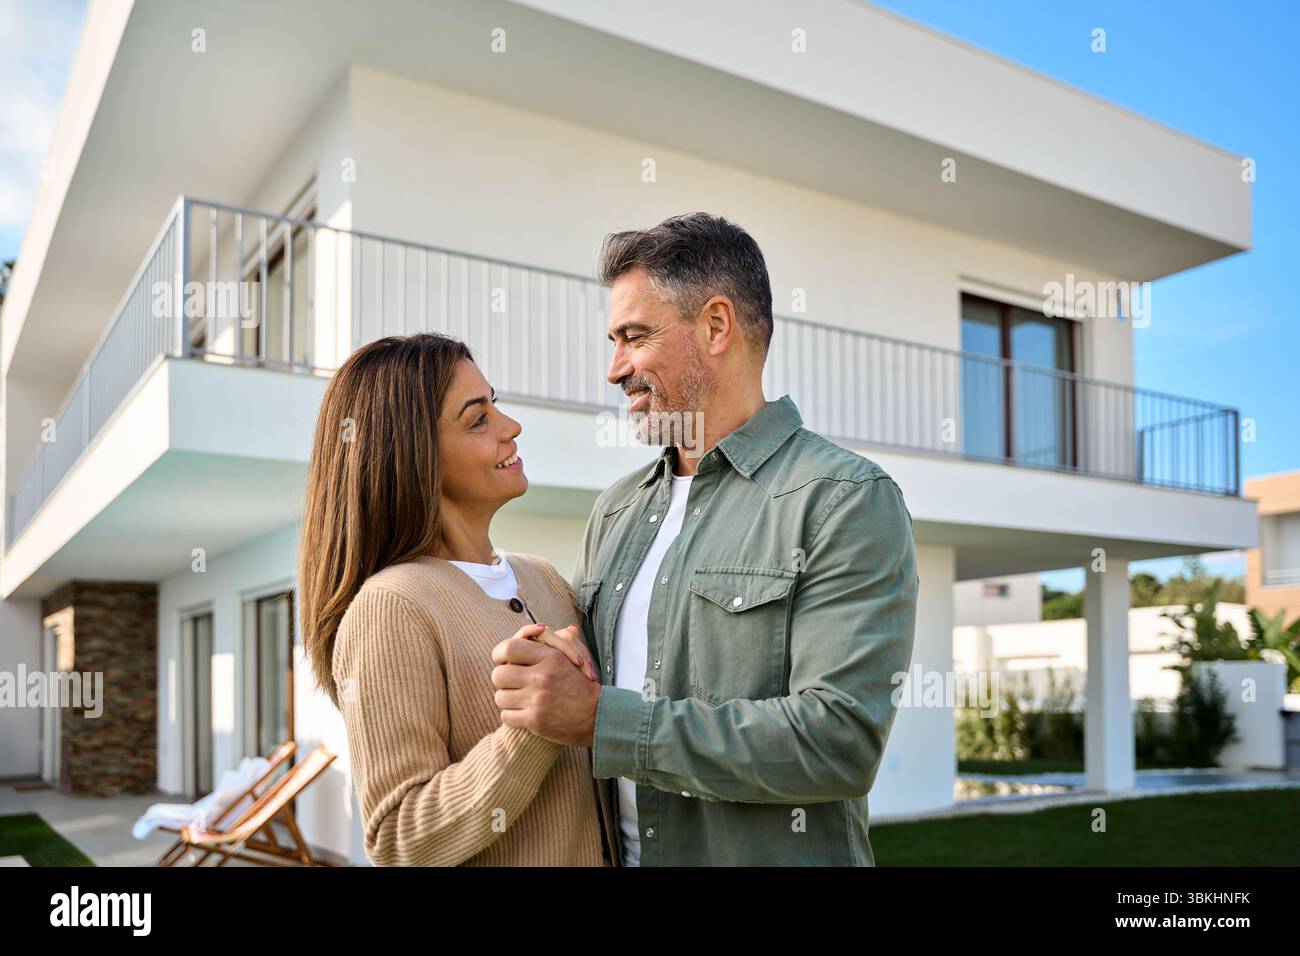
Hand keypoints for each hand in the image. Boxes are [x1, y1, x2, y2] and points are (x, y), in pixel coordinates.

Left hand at [492, 624, 601, 746]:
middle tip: (511, 683)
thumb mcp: (571, 657)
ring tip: (519, 699)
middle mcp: (542, 676)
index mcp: (550, 656)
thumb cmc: (581, 684)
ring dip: (507, 699)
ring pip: (500, 697)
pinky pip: (506, 716)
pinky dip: (512, 716)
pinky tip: (523, 713)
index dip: (500, 654)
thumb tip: (539, 628)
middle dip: (502, 680)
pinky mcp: (535, 720)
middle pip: (498, 674)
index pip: (509, 648)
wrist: (597, 715)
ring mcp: (538, 699)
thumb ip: (553, 641)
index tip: (504, 661)